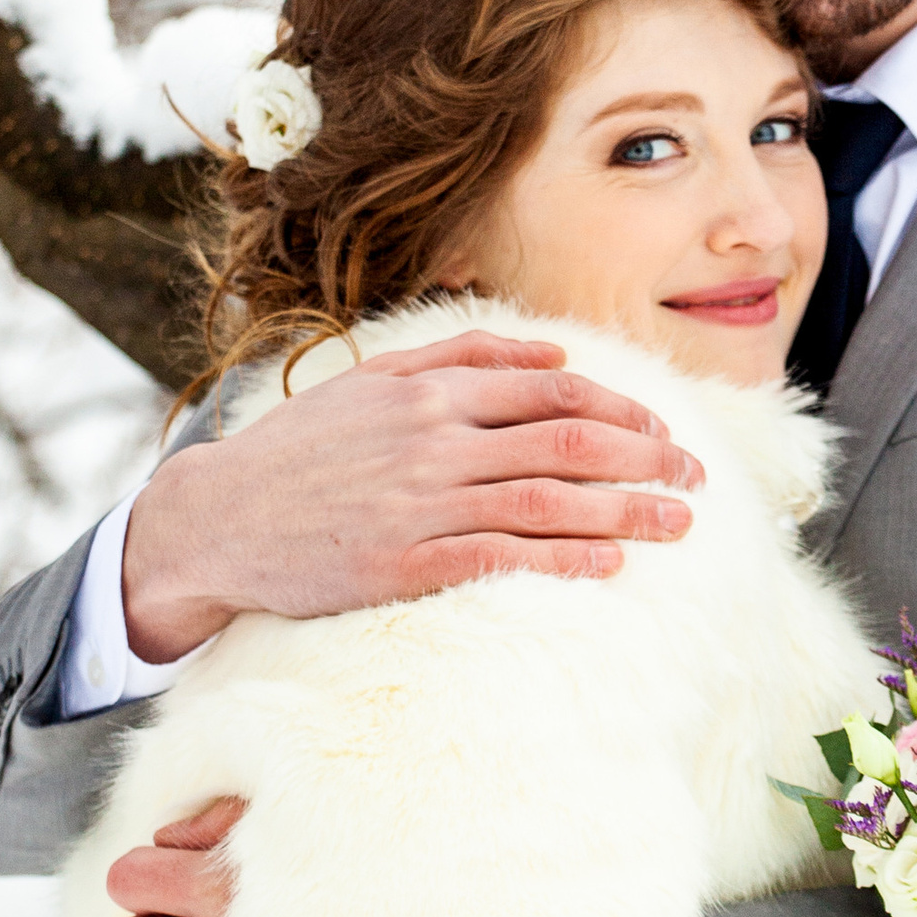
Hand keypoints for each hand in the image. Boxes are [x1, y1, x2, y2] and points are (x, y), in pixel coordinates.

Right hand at [118, 329, 706, 656]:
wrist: (220, 519)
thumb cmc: (304, 449)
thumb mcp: (374, 380)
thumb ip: (463, 356)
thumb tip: (552, 351)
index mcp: (431, 390)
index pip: (554, 390)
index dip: (624, 409)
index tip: (665, 432)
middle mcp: (433, 439)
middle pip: (568, 441)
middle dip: (646, 458)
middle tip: (696, 478)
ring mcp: (420, 504)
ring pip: (548, 499)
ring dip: (627, 512)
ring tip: (679, 524)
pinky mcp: (404, 564)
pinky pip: (502, 557)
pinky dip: (563, 557)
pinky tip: (609, 564)